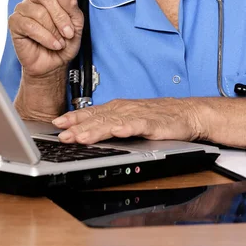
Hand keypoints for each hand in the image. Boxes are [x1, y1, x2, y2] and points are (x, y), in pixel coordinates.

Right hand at [8, 0, 83, 77]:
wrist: (54, 64)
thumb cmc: (65, 41)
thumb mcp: (78, 22)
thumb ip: (71, 5)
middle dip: (63, 15)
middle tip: (69, 32)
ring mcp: (24, 7)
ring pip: (41, 10)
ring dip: (56, 27)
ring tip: (60, 39)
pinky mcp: (15, 22)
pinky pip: (32, 24)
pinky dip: (46, 36)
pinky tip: (51, 43)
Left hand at [52, 97, 205, 143]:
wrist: (188, 113)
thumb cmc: (158, 117)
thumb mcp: (129, 118)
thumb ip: (109, 123)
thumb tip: (86, 131)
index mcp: (117, 108)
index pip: (91, 112)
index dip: (74, 118)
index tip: (57, 124)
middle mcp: (125, 109)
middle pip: (98, 118)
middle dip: (79, 127)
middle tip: (63, 135)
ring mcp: (138, 115)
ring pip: (113, 122)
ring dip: (96, 129)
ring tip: (82, 137)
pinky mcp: (154, 123)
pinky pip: (139, 125)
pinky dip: (127, 127)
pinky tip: (118, 131)